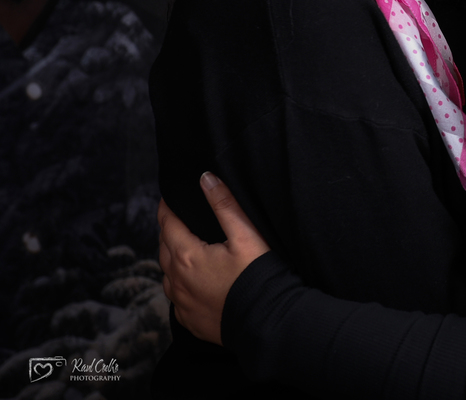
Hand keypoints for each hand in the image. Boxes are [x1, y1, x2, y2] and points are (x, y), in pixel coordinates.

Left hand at [157, 172, 270, 344]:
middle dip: (169, 231)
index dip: (166, 207)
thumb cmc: (257, 278)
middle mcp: (177, 281)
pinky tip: (193, 281)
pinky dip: (180, 284)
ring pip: (167, 274)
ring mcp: (181, 303)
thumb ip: (224, 205)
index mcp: (187, 256)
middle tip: (177, 219)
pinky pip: (176, 297)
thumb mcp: (245, 236)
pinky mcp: (189, 320)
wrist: (266, 323)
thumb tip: (206, 178)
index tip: (168, 197)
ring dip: (172, 258)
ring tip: (184, 248)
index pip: (168, 224)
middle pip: (164, 248)